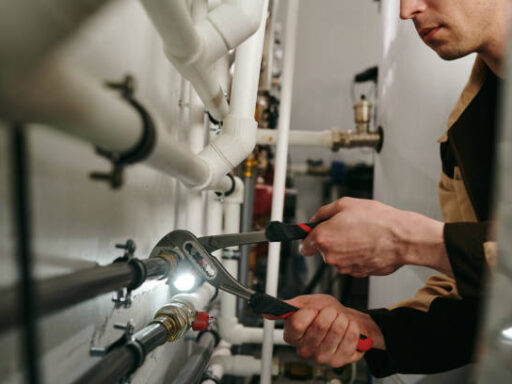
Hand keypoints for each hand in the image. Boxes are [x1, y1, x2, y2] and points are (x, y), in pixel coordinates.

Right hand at [268, 294, 383, 366]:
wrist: (344, 319)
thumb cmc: (324, 312)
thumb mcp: (305, 303)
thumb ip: (287, 307)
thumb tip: (266, 312)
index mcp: (292, 335)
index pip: (297, 324)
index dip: (309, 312)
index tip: (313, 309)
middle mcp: (304, 349)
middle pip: (319, 326)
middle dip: (329, 313)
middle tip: (329, 313)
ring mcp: (321, 357)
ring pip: (336, 330)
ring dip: (341, 319)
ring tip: (338, 320)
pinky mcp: (338, 361)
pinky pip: (349, 337)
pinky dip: (351, 327)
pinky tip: (346, 328)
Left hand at [302, 197, 451, 276]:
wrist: (402, 238)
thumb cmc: (377, 220)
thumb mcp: (345, 204)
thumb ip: (323, 212)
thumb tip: (314, 219)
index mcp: (324, 238)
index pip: (305, 245)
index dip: (310, 238)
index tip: (315, 234)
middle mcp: (331, 256)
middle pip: (323, 250)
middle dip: (332, 239)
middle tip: (348, 227)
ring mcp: (345, 267)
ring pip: (338, 257)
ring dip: (345, 248)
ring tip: (362, 235)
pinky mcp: (358, 273)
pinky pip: (352, 263)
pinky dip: (357, 255)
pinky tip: (369, 245)